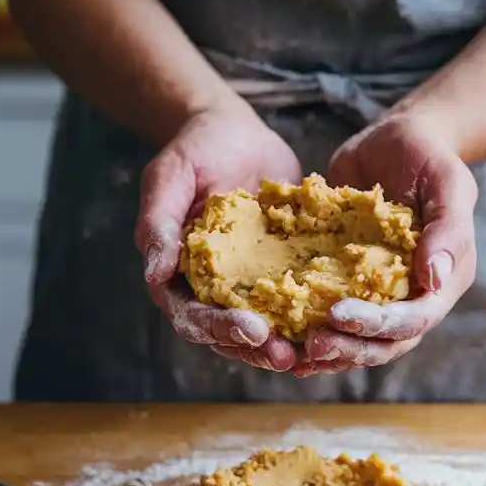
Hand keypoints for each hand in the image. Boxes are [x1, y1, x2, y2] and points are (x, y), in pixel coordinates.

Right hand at [134, 101, 301, 371]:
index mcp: (176, 275)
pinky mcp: (278, 274)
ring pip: (260, 330)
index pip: (191, 316)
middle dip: (254, 348)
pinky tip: (332, 325)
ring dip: (282, 345)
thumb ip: (158, 225)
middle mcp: (209, 289)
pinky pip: (292, 304)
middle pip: (226, 335)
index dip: (218, 328)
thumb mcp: (169, 177)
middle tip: (284, 354)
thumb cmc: (195, 148)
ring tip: (309, 353)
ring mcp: (245, 285)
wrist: (236, 131)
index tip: (251, 330)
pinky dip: (307, 319)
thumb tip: (153, 274)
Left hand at [295, 113, 477, 376]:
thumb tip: (436, 278)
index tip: (338, 315)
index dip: (379, 325)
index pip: (416, 319)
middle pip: (387, 343)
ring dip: (332, 349)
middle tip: (311, 344)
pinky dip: (313, 332)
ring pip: (361, 340)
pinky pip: (336, 319)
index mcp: (444, 280)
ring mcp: (383, 294)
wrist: (397, 140)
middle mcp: (415, 296)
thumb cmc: (428, 154)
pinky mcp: (353, 284)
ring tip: (297, 351)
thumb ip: (448, 229)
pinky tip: (286, 339)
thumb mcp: (448, 181)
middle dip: (350, 347)